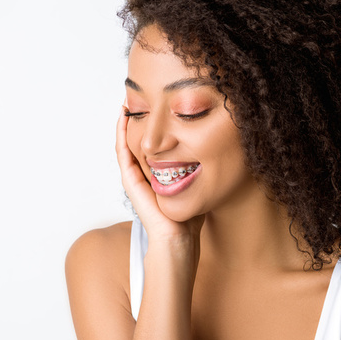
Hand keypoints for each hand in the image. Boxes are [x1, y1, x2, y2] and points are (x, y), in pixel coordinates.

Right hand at [115, 103, 204, 244]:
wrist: (179, 242)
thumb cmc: (190, 222)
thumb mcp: (197, 186)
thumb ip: (200, 171)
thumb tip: (219, 152)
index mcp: (157, 176)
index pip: (151, 146)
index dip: (151, 127)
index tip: (156, 107)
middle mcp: (144, 175)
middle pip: (137, 142)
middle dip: (138, 121)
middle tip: (138, 97)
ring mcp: (135, 179)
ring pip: (126, 144)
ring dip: (125, 123)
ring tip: (127, 102)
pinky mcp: (131, 183)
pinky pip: (123, 154)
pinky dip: (121, 135)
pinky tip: (123, 118)